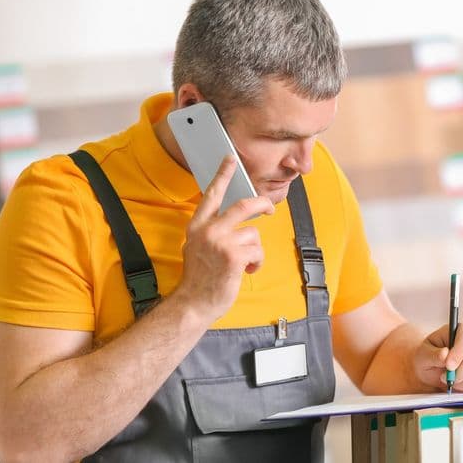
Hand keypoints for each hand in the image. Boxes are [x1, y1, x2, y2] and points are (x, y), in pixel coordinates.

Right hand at [174, 156, 274, 320]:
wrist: (193, 303)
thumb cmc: (199, 278)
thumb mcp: (196, 247)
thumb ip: (210, 231)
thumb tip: (231, 222)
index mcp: (197, 226)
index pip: (211, 195)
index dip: (222, 176)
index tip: (230, 159)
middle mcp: (208, 230)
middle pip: (242, 206)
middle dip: (261, 204)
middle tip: (269, 208)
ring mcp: (221, 243)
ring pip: (253, 234)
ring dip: (255, 250)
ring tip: (245, 263)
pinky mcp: (233, 257)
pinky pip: (257, 252)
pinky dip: (257, 262)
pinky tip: (246, 270)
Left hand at [413, 323, 462, 392]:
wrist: (433, 368)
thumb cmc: (428, 358)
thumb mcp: (423, 355)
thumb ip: (433, 355)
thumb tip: (445, 354)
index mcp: (460, 330)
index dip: (459, 353)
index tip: (448, 367)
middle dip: (459, 374)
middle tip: (444, 378)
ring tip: (452, 381)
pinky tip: (462, 384)